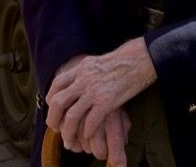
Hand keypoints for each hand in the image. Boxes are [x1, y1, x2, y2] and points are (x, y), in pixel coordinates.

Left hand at [46, 39, 155, 154]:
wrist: (143, 57)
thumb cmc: (126, 60)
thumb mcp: (99, 61)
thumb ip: (87, 71)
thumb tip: (78, 81)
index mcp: (82, 68)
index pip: (56, 84)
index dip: (51, 99)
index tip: (55, 109)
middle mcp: (85, 78)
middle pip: (58, 102)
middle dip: (54, 119)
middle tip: (57, 128)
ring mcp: (95, 90)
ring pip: (71, 116)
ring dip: (68, 131)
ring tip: (71, 138)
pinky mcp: (108, 100)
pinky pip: (90, 121)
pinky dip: (87, 131)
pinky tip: (89, 134)